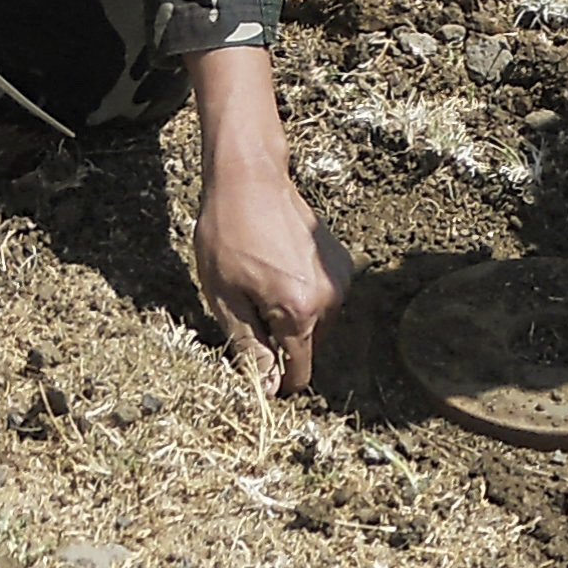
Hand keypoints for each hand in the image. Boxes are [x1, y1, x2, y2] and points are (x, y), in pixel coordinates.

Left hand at [188, 47, 353, 391]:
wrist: (250, 179)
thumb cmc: (228, 235)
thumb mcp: (224, 298)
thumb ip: (249, 348)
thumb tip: (267, 389)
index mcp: (301, 312)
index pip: (299, 372)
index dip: (276, 380)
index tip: (254, 369)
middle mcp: (331, 298)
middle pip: (308, 348)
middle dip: (281, 344)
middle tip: (248, 313)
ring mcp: (341, 278)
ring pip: (317, 324)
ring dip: (292, 320)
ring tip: (261, 287)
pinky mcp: (342, 262)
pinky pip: (324, 299)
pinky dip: (303, 297)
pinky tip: (278, 271)